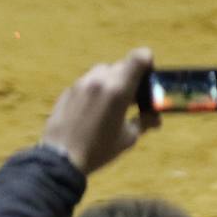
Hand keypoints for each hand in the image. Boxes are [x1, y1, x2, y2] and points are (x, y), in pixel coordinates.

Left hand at [41, 48, 158, 174]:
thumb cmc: (99, 149)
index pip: (139, 56)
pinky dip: (95, 89)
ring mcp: (81, 84)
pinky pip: (87, 82)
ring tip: (110, 103)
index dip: (148, 62)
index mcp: (119, 89)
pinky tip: (92, 110)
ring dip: (111, 81)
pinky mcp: (67, 91)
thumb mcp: (128, 138)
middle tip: (131, 97)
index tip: (148, 77)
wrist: (60, 160)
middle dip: (130, 77)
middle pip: (122, 65)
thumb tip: (156, 118)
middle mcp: (100, 80)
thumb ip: (144, 122)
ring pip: (103, 71)